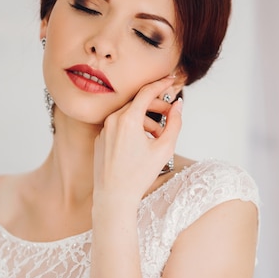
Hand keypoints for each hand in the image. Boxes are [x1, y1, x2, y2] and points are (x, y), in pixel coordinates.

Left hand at [93, 76, 181, 207]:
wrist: (113, 197)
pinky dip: (132, 129)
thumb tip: (178, 106)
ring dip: (145, 120)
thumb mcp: (164, 149)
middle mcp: (112, 120)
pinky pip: (118, 127)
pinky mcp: (100, 140)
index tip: (171, 80)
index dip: (161, 84)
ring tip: (157, 137)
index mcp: (127, 119)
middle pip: (137, 103)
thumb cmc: (138, 175)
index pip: (146, 92)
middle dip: (156, 106)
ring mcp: (104, 130)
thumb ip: (174, 123)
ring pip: (128, 116)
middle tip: (170, 114)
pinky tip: (142, 145)